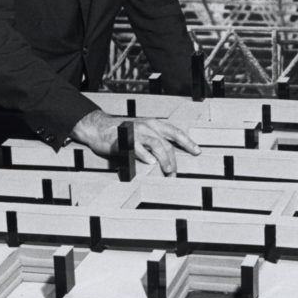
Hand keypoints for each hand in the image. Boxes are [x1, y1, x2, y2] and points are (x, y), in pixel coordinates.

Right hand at [69, 109, 199, 175]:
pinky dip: (145, 155)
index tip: (197, 151)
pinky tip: (151, 163)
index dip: (187, 142)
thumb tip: (171, 159)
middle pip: (167, 143)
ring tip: (168, 170)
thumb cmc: (124, 134)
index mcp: (154, 125)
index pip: (175, 132)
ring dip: (164, 159)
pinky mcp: (124, 139)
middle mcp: (148, 126)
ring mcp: (136, 132)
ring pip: (156, 144)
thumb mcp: (143, 134)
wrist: (100, 128)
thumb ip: (156, 143)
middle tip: (175, 173)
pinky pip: (137, 147)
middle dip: (174, 159)